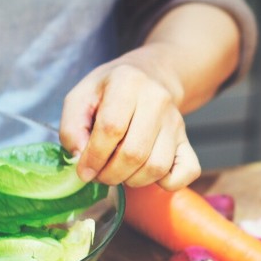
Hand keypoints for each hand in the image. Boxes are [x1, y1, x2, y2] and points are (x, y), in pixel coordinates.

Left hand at [59, 45, 200, 190]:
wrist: (150, 77)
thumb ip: (72, 127)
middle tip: (99, 174)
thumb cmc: (110, 91)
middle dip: (110, 174)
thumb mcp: (81, 97)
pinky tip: (147, 174)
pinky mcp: (187, 141)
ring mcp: (176, 122)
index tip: (84, 170)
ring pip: (157, 167)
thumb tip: (80, 158)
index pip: (111, 128)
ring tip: (119, 172)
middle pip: (135, 153)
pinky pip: (187, 172)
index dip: (93, 156)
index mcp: (128, 82)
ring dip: (132, 180)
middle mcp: (157, 100)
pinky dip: (167, 183)